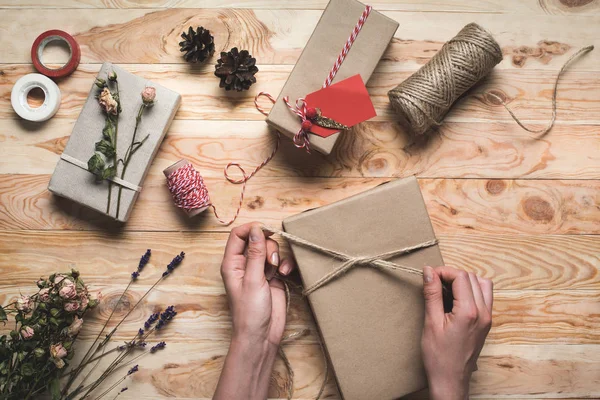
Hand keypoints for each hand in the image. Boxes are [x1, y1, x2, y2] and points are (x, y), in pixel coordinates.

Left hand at [214, 222, 295, 399]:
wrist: (261, 336)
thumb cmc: (250, 312)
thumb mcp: (253, 280)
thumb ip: (255, 253)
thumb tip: (257, 229)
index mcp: (232, 263)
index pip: (238, 234)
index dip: (252, 229)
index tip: (266, 232)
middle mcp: (244, 264)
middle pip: (257, 239)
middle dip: (268, 246)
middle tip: (271, 262)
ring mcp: (259, 270)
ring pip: (270, 249)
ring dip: (277, 255)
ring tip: (278, 270)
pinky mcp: (273, 277)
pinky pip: (281, 261)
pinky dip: (285, 264)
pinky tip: (285, 274)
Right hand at [421, 266, 492, 399]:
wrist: (451, 379)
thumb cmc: (438, 356)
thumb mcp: (431, 322)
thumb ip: (432, 294)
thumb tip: (429, 271)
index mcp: (469, 312)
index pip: (461, 276)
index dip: (444, 271)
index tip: (429, 276)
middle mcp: (483, 313)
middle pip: (472, 278)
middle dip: (452, 275)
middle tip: (434, 282)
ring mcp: (488, 318)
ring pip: (482, 284)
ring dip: (464, 281)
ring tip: (446, 289)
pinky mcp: (487, 322)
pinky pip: (484, 297)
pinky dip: (471, 291)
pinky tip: (456, 299)